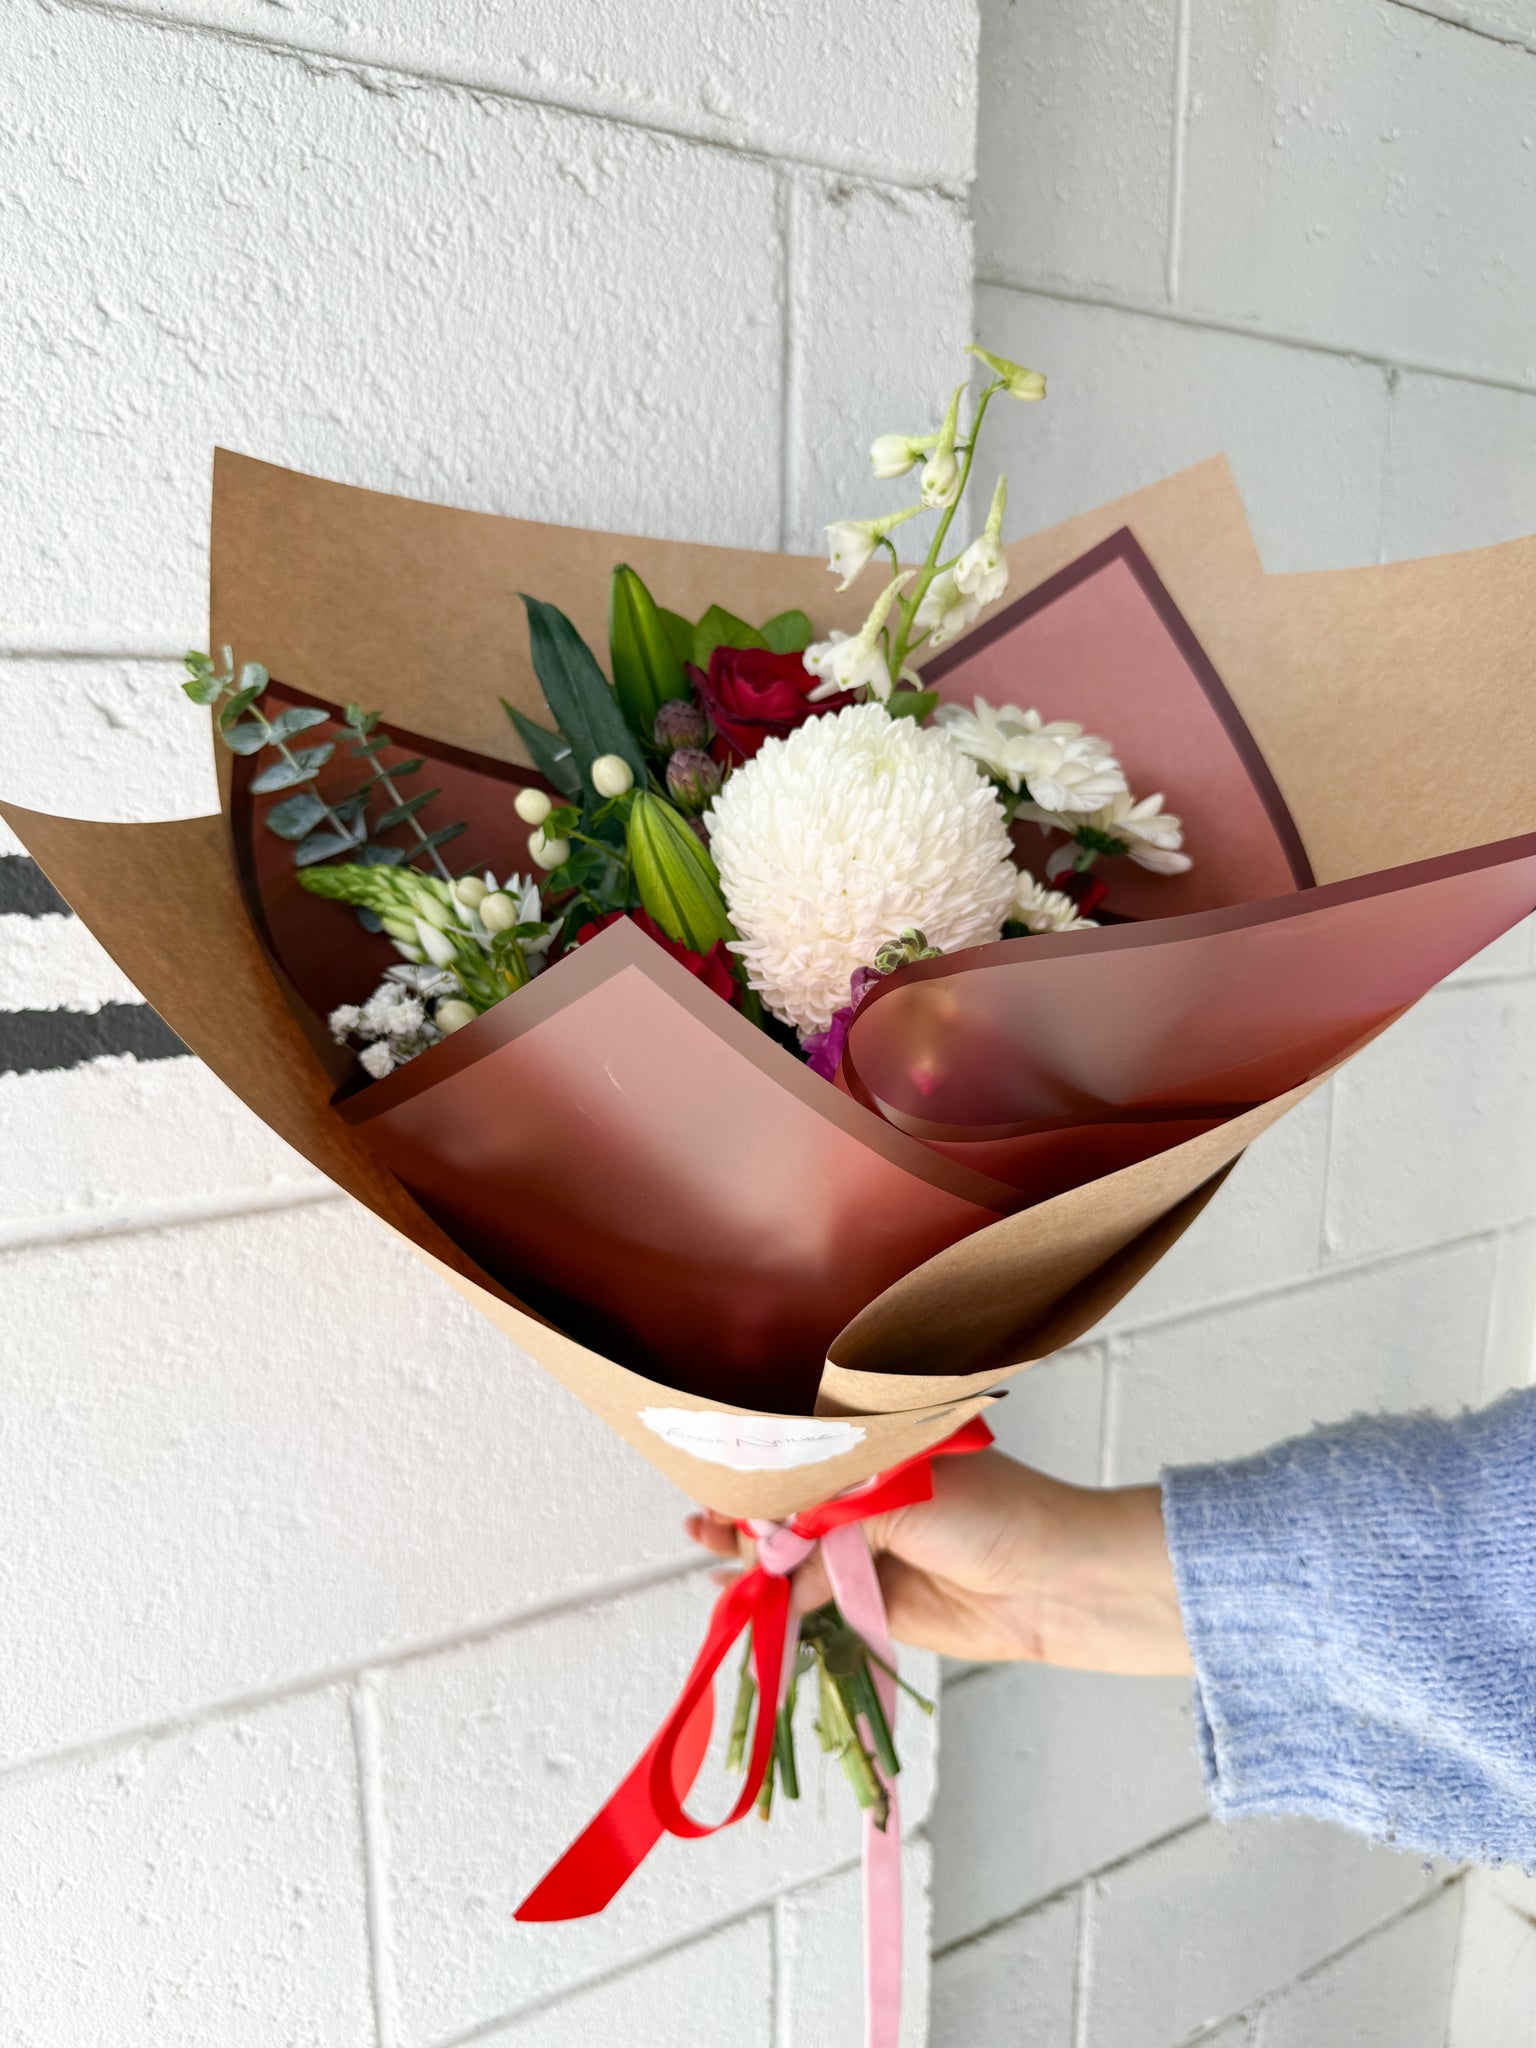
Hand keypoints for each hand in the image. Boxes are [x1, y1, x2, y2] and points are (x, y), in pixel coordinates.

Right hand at [685, 1449, 1190, 1675]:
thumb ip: (826, 1524)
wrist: (1055, 1585)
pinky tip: (734, 1589)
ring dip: (747, 1555)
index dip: (756, 1465)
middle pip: (786, 1506)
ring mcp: (866, 1550)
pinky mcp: (870, 1601)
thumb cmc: (993, 1515)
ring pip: (790, 1554)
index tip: (712, 1471)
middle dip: (743, 1513)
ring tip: (704, 1545)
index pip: (800, 1451)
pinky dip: (772, 1598)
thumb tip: (768, 1555)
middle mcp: (866, 1496)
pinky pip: (809, 1600)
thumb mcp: (899, 1499)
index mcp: (878, 1451)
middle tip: (704, 1521)